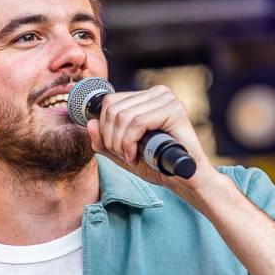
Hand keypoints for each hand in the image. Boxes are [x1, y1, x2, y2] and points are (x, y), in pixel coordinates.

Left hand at [85, 84, 215, 191]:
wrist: (185, 181)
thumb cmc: (157, 166)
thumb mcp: (122, 153)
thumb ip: (104, 141)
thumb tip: (89, 123)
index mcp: (147, 97)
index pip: (110, 101)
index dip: (104, 128)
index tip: (116, 150)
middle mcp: (158, 93)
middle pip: (113, 108)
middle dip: (111, 138)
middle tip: (123, 156)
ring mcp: (167, 99)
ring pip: (123, 116)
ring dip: (120, 144)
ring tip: (130, 158)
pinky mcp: (174, 110)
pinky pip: (137, 123)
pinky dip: (130, 143)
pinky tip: (136, 157)